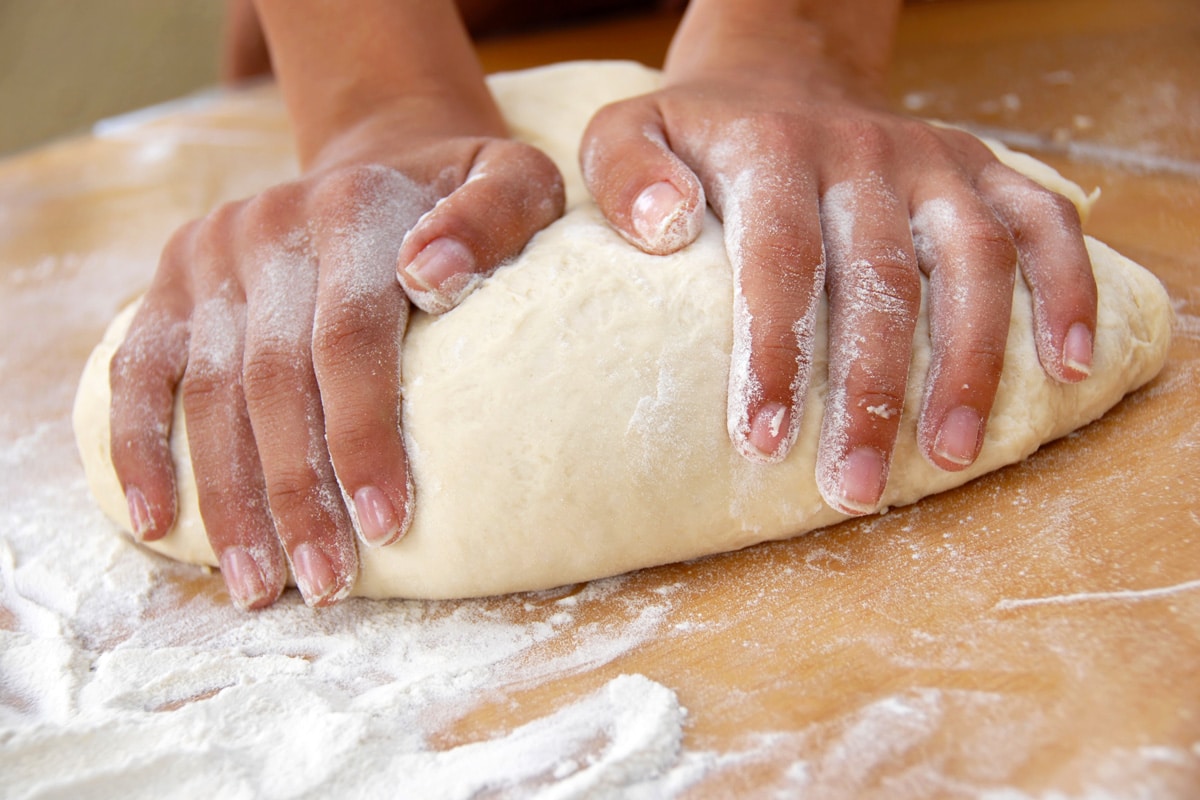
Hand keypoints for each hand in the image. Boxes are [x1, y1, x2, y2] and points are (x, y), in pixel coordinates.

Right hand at [108, 111, 563, 608]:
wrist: (382, 161)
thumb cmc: (462, 201)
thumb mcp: (514, 182)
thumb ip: (494, 218)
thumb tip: (431, 278)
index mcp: (356, 210)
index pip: (351, 338)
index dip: (364, 435)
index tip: (387, 525)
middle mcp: (273, 226)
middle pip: (274, 378)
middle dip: (296, 493)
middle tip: (322, 586)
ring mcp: (214, 253)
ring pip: (207, 390)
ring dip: (227, 496)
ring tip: (256, 586)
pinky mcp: (172, 277)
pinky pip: (138, 369)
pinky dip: (137, 447)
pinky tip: (153, 522)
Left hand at [581, 0, 1095, 514]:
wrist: (780, 76)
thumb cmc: (699, 135)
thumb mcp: (628, 132)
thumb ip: (625, 175)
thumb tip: (663, 227)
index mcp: (772, 150)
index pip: (780, 257)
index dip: (778, 351)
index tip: (767, 440)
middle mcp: (860, 152)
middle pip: (879, 277)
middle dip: (870, 391)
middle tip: (854, 487)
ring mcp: (931, 161)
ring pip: (971, 257)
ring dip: (970, 361)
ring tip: (951, 456)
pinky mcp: (982, 166)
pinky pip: (1044, 220)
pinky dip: (1068, 288)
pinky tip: (1070, 365)